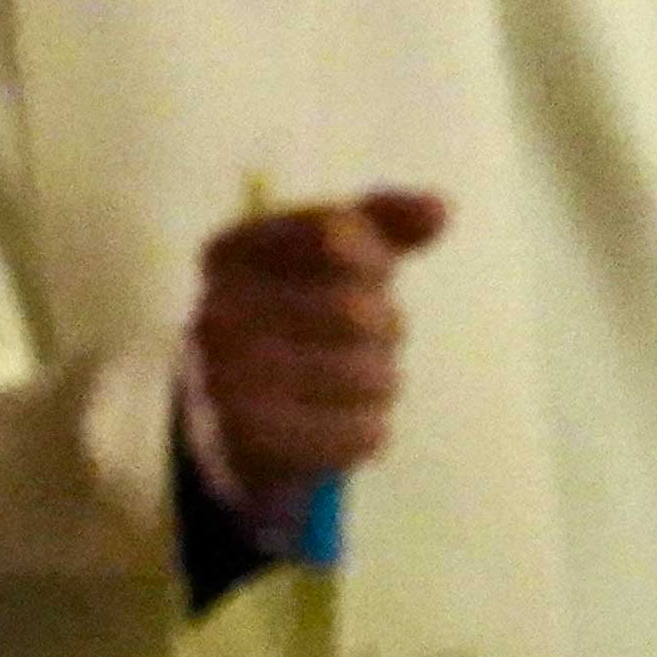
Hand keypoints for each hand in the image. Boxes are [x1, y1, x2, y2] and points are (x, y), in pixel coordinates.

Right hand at [183, 191, 449, 522]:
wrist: (227, 421)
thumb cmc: (296, 317)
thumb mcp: (330, 258)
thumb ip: (382, 223)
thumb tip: (442, 208)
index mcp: (230, 252)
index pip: (336, 230)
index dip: (375, 260)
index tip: (367, 275)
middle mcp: (214, 313)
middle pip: (360, 310)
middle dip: (387, 325)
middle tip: (365, 339)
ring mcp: (224, 385)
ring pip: (372, 377)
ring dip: (382, 381)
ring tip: (349, 383)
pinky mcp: (254, 448)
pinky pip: (365, 434)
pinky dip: (368, 430)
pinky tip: (336, 424)